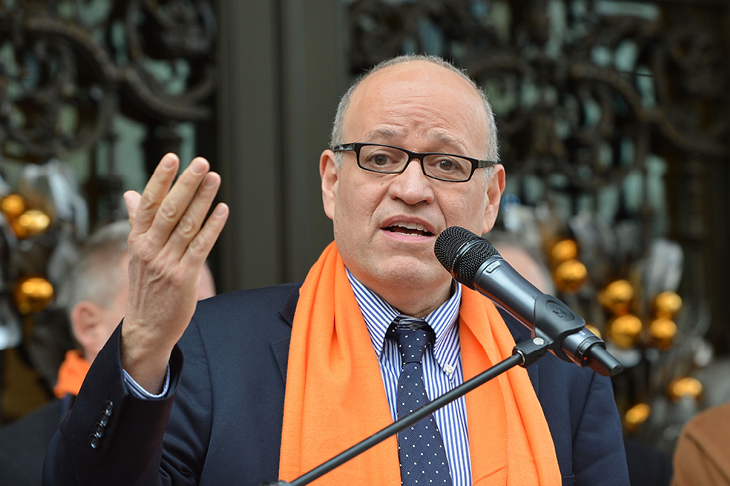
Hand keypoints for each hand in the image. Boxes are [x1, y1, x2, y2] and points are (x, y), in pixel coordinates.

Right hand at [121, 153, 228, 392]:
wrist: (146, 328)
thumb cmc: (144, 288)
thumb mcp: (136, 253)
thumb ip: (137, 222)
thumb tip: (131, 195)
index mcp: (137, 240)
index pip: (148, 203)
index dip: (160, 180)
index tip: (172, 158)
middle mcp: (150, 249)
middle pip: (169, 210)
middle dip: (185, 184)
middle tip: (200, 162)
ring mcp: (167, 263)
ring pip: (187, 225)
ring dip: (202, 200)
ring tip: (214, 178)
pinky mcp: (184, 277)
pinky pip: (200, 247)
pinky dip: (212, 227)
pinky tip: (222, 210)